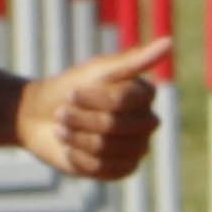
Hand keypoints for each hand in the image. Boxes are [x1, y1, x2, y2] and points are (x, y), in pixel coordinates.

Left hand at [16, 35, 168, 182]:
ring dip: (76, 137)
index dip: (94, 99)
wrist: (40, 118)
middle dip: (81, 119)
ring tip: (62, 128)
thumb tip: (170, 41)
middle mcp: (147, 122)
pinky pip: (102, 168)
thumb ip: (133, 61)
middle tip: (61, 112)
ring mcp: (136, 148)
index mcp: (144, 95)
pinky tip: (69, 148)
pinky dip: (78, 157)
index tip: (72, 92)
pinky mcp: (121, 169)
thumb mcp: (97, 71)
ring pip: (106, 148)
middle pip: (114, 126)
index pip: (122, 101)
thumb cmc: (69, 89)